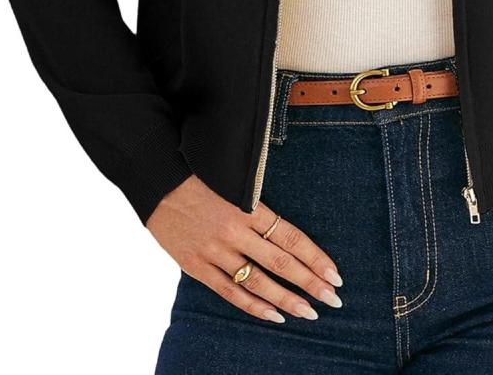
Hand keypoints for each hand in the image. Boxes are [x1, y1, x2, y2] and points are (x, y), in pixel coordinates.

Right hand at [146, 174, 343, 323]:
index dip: (315, 257)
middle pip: (281, 262)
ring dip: (286, 299)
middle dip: (310, 282)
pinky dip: (252, 306)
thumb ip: (256, 208)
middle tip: (333, 299)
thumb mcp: (234, 184)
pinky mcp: (195, 264)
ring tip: (309, 313)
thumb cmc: (199, 177)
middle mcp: (235, 231)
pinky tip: (273, 315)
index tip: (335, 275)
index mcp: (248, 206)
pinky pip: (228, 291)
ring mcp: (215, 250)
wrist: (157, 179)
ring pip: (258, 282)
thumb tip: (285, 233)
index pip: (291, 236)